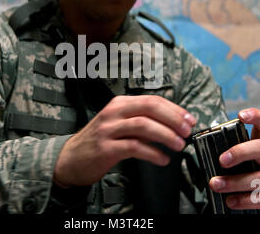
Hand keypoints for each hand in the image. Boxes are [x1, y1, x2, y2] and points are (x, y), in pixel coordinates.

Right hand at [53, 95, 195, 187]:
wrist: (70, 158)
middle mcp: (114, 112)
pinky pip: (134, 147)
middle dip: (173, 118)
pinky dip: (153, 153)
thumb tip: (172, 123)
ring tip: (179, 145)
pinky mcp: (106, 148)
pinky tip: (163, 159)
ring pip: (143, 126)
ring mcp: (108, 130)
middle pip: (149, 108)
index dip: (174, 109)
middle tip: (187, 130)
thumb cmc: (99, 141)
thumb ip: (140, 120)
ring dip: (166, 135)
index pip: (152, 100)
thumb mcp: (117, 123)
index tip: (189, 119)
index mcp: (119, 104)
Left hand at [209, 108, 259, 213]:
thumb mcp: (234, 170)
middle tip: (221, 160)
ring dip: (233, 182)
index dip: (256, 117)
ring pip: (259, 178)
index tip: (240, 115)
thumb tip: (203, 149)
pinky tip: (230, 202)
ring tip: (215, 185)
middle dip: (240, 152)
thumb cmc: (240, 188)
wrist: (252, 216)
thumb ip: (226, 159)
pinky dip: (244, 200)